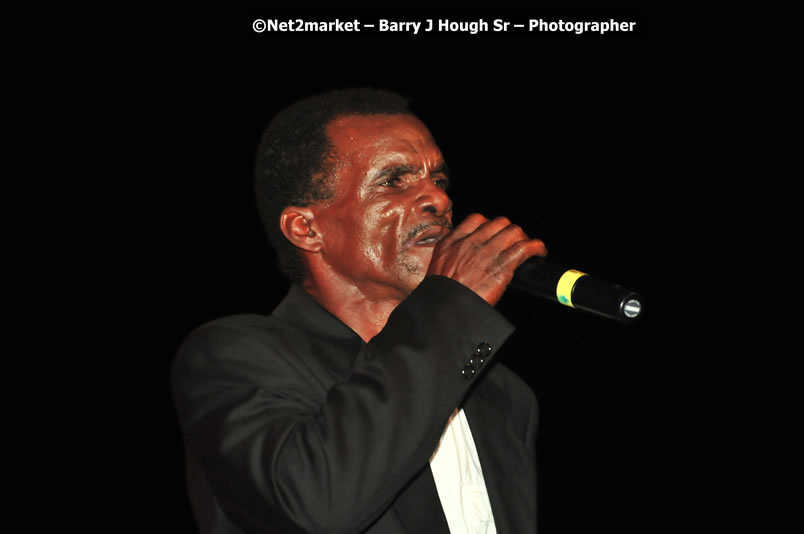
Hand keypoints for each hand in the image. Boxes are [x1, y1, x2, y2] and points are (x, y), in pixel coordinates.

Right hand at [426, 214, 546, 305]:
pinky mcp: (502, 266)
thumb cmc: (440, 296)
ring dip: (523, 237)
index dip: (489, 225)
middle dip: (508, 230)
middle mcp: (470, 243)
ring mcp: (487, 253)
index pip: (476, 220)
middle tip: (513, 241)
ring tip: (528, 246)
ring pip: (513, 231)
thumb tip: (462, 259)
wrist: (444, 309)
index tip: (494, 233)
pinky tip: (539, 251)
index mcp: (451, 242)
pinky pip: (525, 248)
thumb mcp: (437, 268)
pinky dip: (536, 247)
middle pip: (498, 222)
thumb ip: (451, 257)